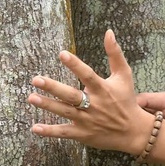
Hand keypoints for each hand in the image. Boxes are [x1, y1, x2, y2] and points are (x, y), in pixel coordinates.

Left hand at [28, 29, 153, 154]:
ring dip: (48, 105)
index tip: (62, 54)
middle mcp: (94, 105)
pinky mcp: (82, 134)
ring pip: (64, 112)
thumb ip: (115, 53)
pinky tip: (35, 127)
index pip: (87, 75)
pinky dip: (50, 131)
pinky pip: (64, 132)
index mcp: (103, 89)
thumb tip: (109, 32)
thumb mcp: (124, 75)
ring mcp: (87, 120)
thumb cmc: (126, 100)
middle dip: (53, 88)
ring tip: (31, 97)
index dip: (75, 65)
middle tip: (36, 79)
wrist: (133, 131)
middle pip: (71, 95)